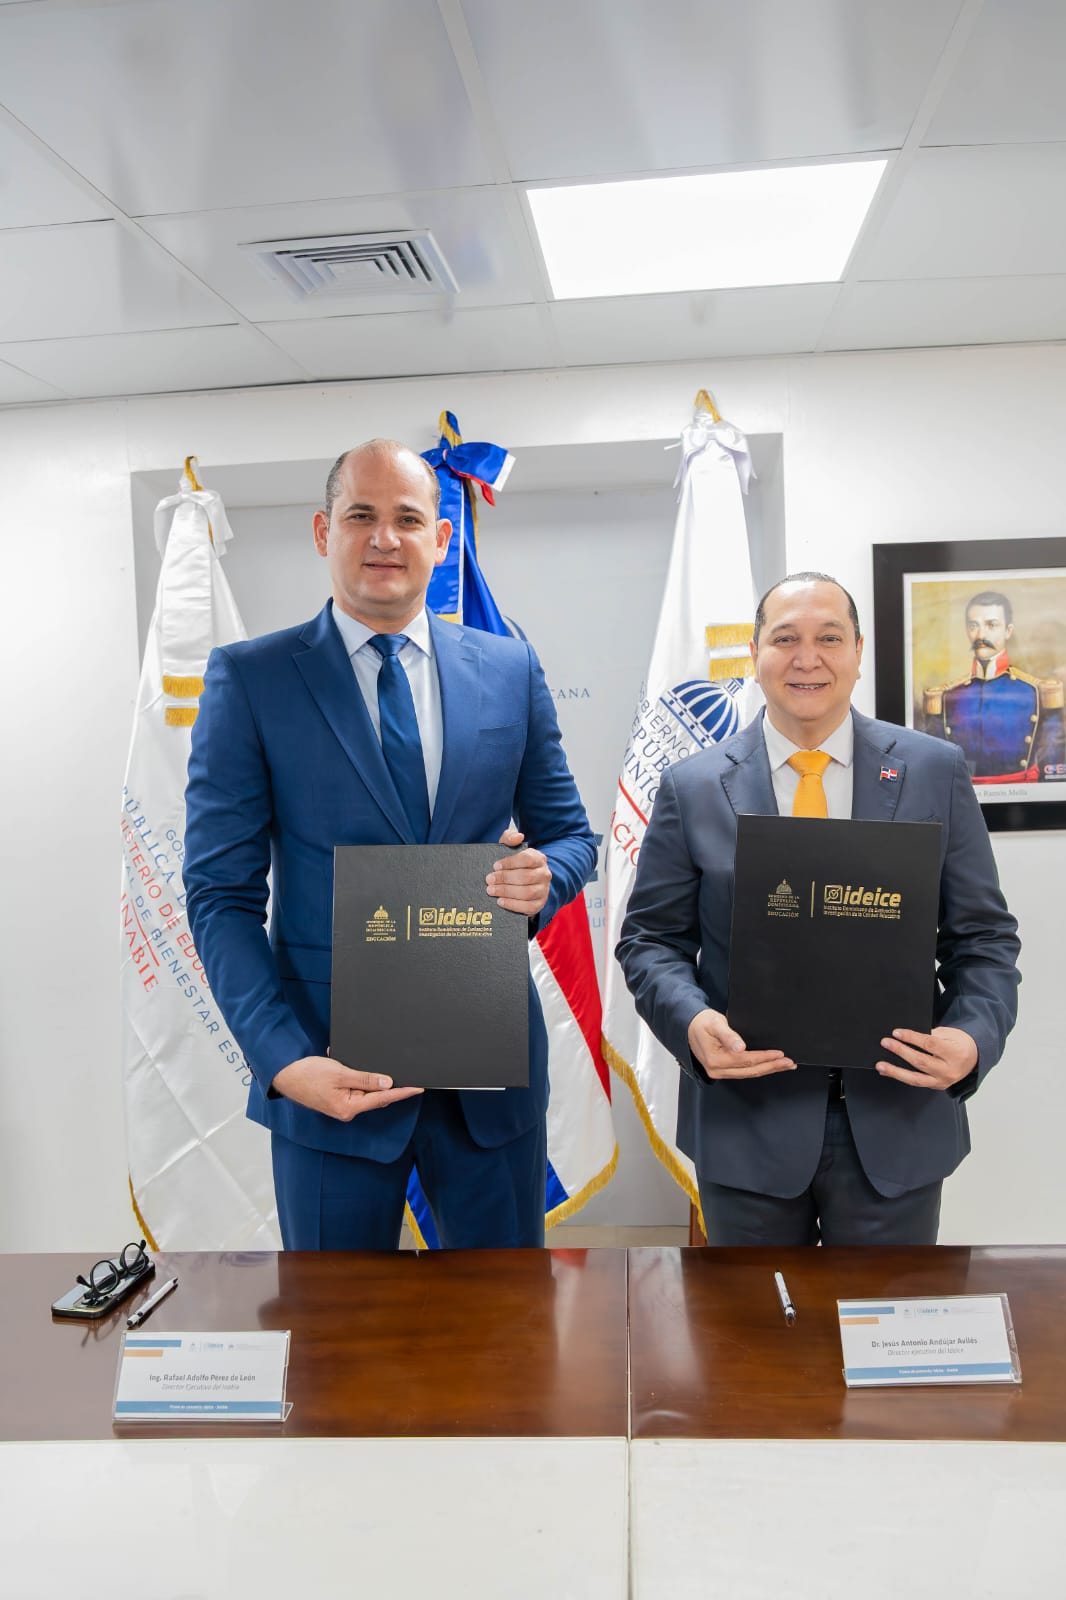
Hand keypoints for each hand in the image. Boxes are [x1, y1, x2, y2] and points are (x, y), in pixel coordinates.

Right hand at [271, 1055, 423, 1121]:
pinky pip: (352, 1086)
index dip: (402, 1092)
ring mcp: (342, 1104)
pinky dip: (353, 1074)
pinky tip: (343, 1061)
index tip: (418, 1087)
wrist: (284, 1075)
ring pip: (364, 1089)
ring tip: (355, 1062)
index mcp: (349, 1107)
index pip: (383, 1098)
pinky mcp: (336, 1097)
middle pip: (375, 1095)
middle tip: (401, 1069)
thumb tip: (388, 1083)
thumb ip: (365, 1079)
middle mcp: (347, 1109)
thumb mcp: (340, 1074)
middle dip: (385, 1082)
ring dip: (365, 1075)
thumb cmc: (307, 1075)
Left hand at [486, 827, 551, 915]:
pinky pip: (528, 907)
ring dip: (507, 892)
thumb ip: (510, 838)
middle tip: (489, 880)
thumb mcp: (510, 849)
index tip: (495, 866)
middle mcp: (544, 874)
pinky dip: (513, 905)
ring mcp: (543, 890)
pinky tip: (500, 902)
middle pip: (526, 877)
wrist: (523, 883)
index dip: (510, 863)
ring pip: (527, 893)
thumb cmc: (515, 865)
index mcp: (539, 858)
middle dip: (505, 879)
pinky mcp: (539, 904)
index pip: (527, 859)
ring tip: (491, 890)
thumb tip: (518, 836)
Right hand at [687, 1008, 794, 1079]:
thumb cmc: (701, 1022)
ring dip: (768, 1069)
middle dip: (771, 1066)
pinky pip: (744, 1071)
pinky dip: (759, 1068)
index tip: (780, 1053)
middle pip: (750, 1070)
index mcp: (715, 1059)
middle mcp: (717, 1070)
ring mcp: (720, 1072)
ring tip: (785, 1065)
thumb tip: (740, 1047)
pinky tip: (770, 1065)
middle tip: (789, 1062)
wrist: (688, 1026)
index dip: (764, 1057)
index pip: (746, 1060)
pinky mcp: (723, 1069)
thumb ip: (728, 1035)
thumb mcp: (714, 1024)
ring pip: (749, 1073)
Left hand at [876, 1026, 977, 1089]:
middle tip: (886, 1043)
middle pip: (921, 1061)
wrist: (973, 1058)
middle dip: (901, 1051)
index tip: (897, 1032)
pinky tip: (888, 1072)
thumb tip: (907, 1036)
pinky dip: (901, 1077)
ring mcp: (942, 1081)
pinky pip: (916, 1082)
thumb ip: (931, 1035)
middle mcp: (948, 1070)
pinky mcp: (936, 1086)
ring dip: (896, 1071)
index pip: (930, 1044)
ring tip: (881, 1065)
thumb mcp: (949, 1033)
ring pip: (916, 1078)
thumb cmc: (959, 1043)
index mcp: (954, 1052)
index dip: (912, 1038)